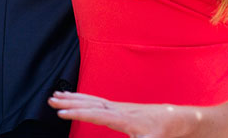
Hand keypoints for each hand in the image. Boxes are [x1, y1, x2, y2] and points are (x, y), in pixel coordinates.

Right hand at [49, 92, 193, 137]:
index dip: (78, 113)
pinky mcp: (121, 108)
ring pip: (92, 100)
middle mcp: (120, 110)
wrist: (178, 119)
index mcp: (125, 119)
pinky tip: (76, 98)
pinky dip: (84, 99)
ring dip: (74, 97)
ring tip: (56, 95)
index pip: (97, 114)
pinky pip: (98, 102)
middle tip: (50, 99)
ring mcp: (120, 107)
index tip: (61, 111)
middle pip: (90, 103)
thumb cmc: (164, 133)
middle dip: (70, 101)